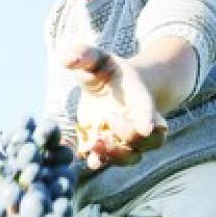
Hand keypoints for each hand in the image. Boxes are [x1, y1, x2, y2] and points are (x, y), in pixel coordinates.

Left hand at [63, 44, 167, 169]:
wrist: (114, 89)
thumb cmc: (107, 71)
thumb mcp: (96, 58)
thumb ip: (84, 54)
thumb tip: (67, 58)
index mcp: (139, 95)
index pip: (147, 106)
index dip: (148, 117)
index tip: (147, 127)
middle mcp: (139, 121)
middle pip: (148, 139)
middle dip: (128, 134)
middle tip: (107, 120)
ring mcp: (126, 138)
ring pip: (132, 156)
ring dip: (115, 156)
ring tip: (94, 146)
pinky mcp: (109, 148)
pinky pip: (109, 162)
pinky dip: (97, 161)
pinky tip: (84, 155)